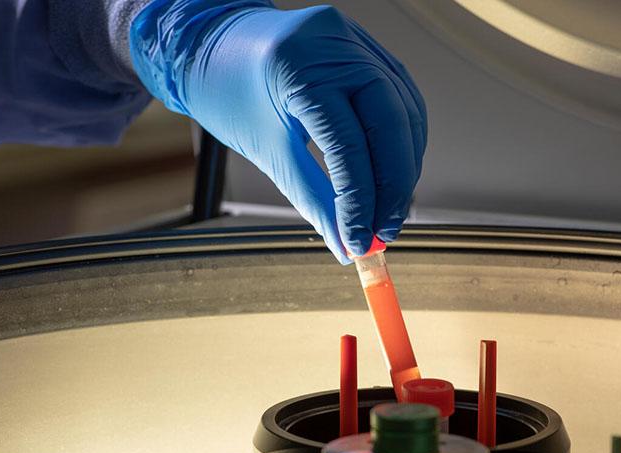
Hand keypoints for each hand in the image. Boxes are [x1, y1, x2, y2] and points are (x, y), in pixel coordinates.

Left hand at [131, 0, 426, 262]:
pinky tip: (395, 173)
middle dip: (393, 185)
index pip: (348, 143)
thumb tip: (346, 242)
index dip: (360, 199)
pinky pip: (402, 99)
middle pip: (391, 123)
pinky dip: (402, 141)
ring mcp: (356, 42)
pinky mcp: (368, 49)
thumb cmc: (230, 91)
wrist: (215, 47)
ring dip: (403, 167)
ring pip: (405, 112)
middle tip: (385, 230)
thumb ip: (312, 197)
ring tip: (389, 211)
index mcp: (298, 66)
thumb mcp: (267, 149)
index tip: (360, 240)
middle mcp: (336, 45)